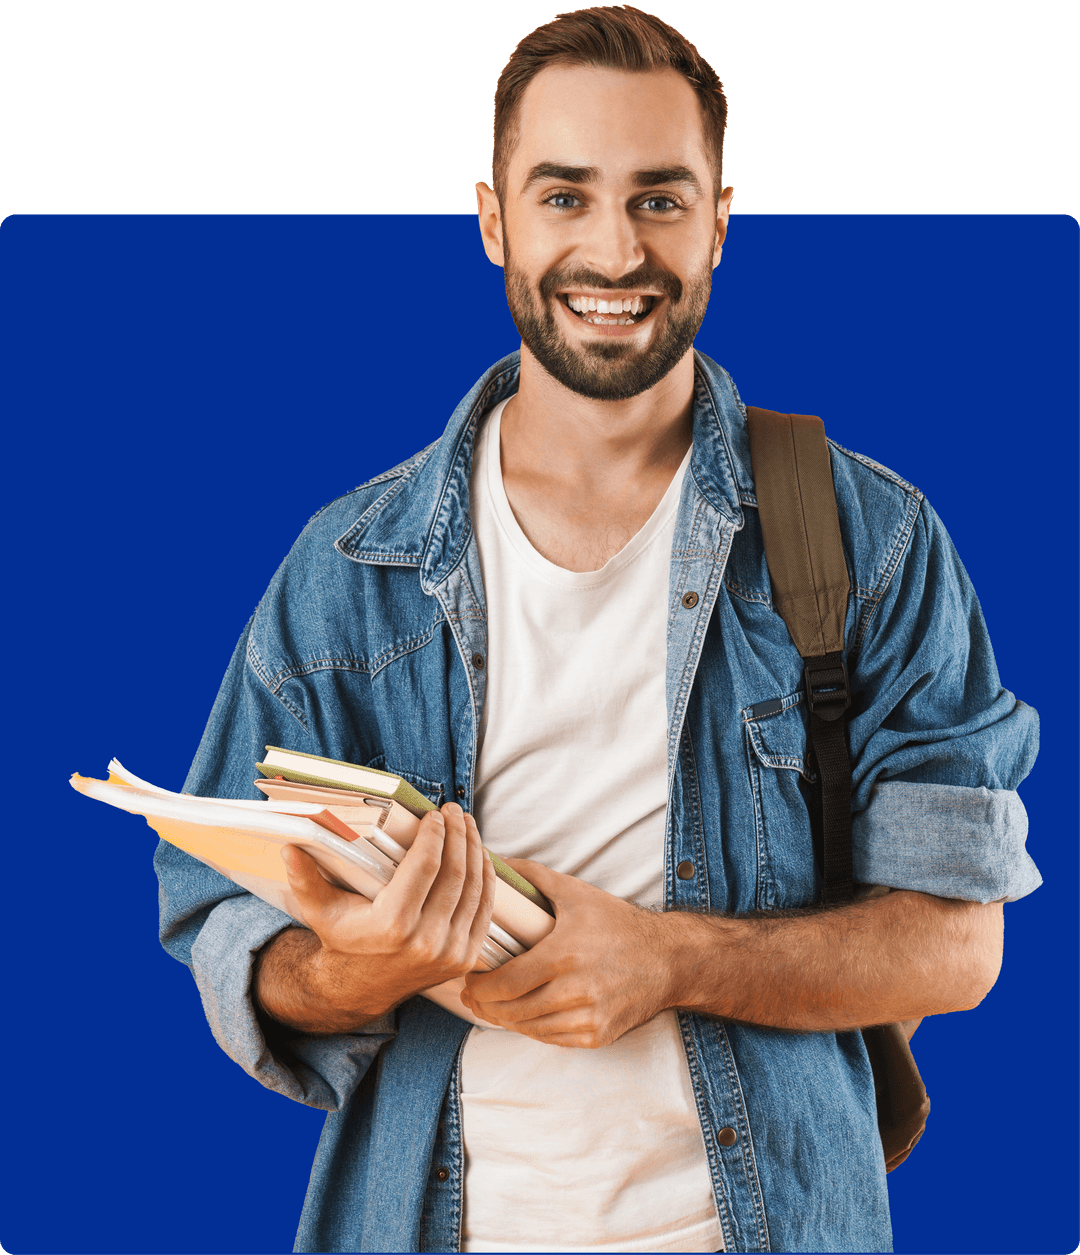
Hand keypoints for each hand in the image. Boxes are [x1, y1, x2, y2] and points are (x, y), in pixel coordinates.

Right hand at [256, 803, 495, 1030]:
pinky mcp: (465, 958)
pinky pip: (483, 910)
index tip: (435, 813)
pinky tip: (480, 855)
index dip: (435, 834)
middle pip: (455, 873)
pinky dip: (486, 879)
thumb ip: (305, 878)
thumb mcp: (319, 910)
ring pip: (474, 888)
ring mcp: (450, 952)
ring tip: (468, 825)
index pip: (426, 866)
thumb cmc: (342, 938)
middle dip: (458, 835)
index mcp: (393, 925)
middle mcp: (426, 941)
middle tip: (455, 811)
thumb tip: (289, 847)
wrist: (360, 988)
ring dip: (475, 850)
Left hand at [460, 859, 677, 1047]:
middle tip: (471, 996)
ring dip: (505, 1020)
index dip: (479, 986)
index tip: (468, 979)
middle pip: (512, 1010)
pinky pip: (552, 1039)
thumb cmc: (618, 923)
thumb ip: (531, 876)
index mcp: (563, 955)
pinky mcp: (598, 1036)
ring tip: (491, 1007)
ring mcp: (588, 1018)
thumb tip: (493, 858)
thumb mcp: (575, 893)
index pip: (505, 983)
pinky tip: (522, 1017)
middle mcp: (575, 992)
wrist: (668, 958)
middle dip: (485, 1005)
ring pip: (529, 1029)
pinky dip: (532, 1029)